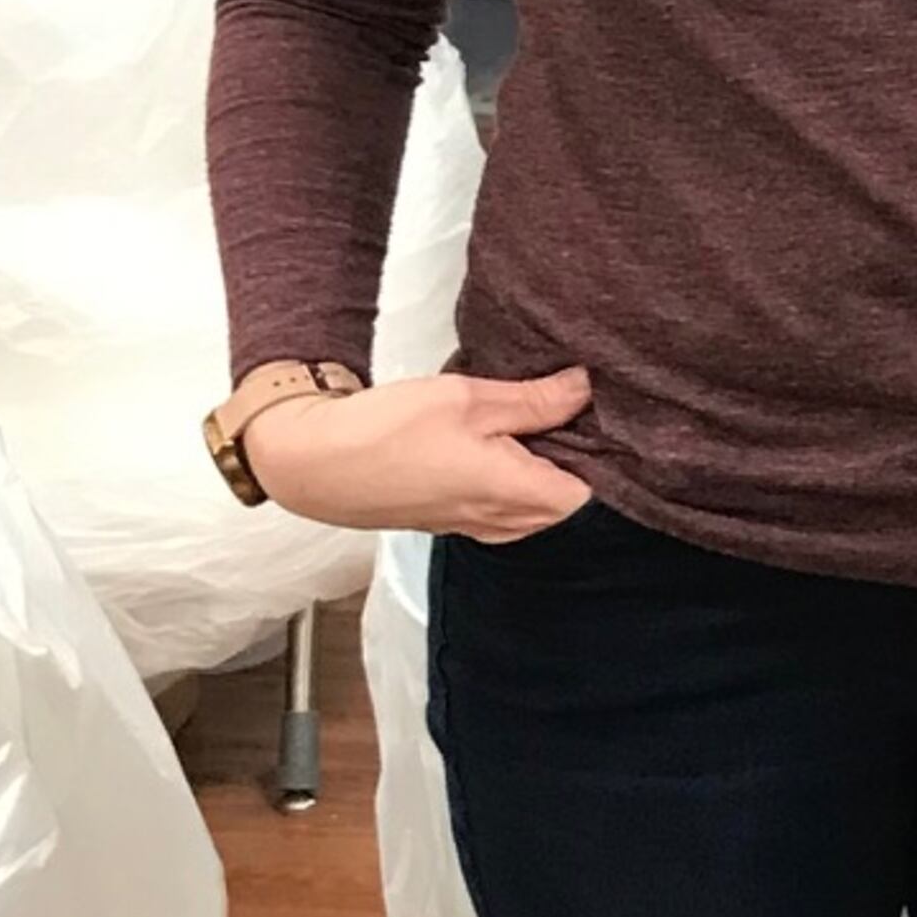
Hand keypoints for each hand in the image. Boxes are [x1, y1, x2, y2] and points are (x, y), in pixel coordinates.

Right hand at [241, 367, 596, 542]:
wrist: (314, 464)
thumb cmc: (387, 431)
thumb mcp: (469, 399)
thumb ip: (534, 400)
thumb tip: (584, 389)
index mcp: (516, 495)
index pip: (591, 493)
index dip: (602, 457)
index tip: (599, 419)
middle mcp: (501, 523)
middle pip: (565, 500)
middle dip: (573, 461)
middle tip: (568, 413)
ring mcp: (474, 527)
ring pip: (533, 505)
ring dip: (539, 469)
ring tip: (531, 423)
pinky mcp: (450, 521)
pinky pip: (502, 507)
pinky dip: (510, 479)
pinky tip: (496, 444)